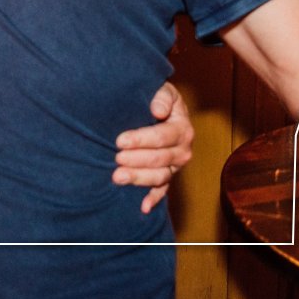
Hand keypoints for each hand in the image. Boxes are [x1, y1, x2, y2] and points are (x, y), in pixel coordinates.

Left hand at [113, 81, 194, 213]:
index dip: (141, 139)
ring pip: (160, 177)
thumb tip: (157, 110)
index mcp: (183, 129)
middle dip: (137, 160)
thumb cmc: (158, 99)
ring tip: (117, 177)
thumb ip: (162, 97)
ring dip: (139, 178)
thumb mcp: (164, 91)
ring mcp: (175, 166)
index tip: (120, 140)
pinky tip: (142, 208)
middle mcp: (183, 150)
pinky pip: (162, 191)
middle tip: (116, 158)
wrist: (160, 110)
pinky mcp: (167, 177)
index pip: (163, 136)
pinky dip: (153, 199)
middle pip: (160, 159)